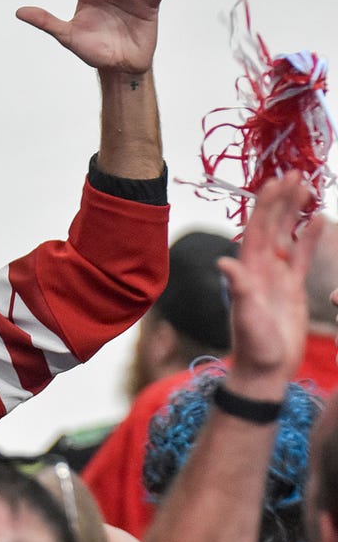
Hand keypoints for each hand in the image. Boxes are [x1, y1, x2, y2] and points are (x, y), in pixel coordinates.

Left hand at [221, 172, 319, 387]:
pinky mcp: (292, 288)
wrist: (266, 368)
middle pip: (272, 224)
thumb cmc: (253, 344)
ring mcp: (277, 276)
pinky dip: (309, 236)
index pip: (258, 227)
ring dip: (296, 211)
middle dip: (282, 198)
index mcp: (249, 269)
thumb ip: (238, 288)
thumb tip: (223, 261)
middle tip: (297, 172)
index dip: (266, 203)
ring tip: (308, 187)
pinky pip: (301, 255)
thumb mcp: (245, 314)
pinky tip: (319, 219)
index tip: (276, 180)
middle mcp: (260, 268)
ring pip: (288, 235)